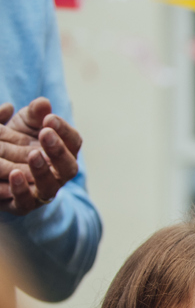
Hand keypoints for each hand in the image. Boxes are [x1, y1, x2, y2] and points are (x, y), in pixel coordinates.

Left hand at [0, 97, 83, 213]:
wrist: (0, 171)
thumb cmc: (15, 145)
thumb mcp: (23, 125)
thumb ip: (33, 115)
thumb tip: (43, 103)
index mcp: (63, 153)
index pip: (74, 142)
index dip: (64, 131)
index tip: (49, 118)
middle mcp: (58, 175)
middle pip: (69, 167)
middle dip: (58, 150)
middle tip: (46, 133)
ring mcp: (42, 191)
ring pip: (50, 186)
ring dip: (43, 171)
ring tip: (33, 154)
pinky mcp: (22, 204)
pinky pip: (25, 201)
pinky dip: (21, 189)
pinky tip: (14, 173)